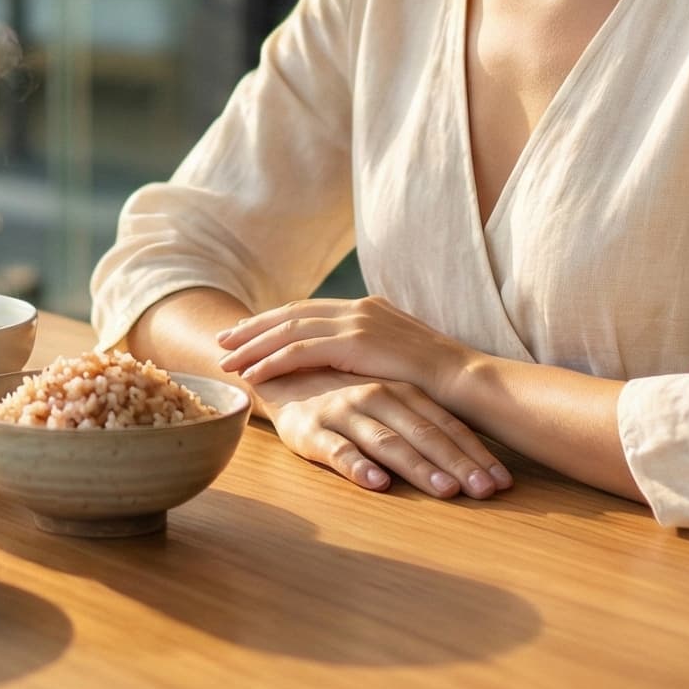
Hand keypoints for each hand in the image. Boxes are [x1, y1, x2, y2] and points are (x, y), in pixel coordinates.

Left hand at [216, 295, 470, 395]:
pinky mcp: (354, 344)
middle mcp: (358, 308)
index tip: (248, 331)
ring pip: (289, 331)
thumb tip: (353, 364)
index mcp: (367, 308)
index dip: (275, 321)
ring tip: (227, 360)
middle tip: (223, 339)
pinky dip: (272, 361)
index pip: (309, 310)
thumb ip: (374, 353)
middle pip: (291, 314)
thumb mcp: (400, 358)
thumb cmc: (439, 380)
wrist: (466, 380)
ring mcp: (356, 323)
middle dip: (254, 327)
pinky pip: (300, 352)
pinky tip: (252, 374)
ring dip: (254, 345)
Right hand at [254, 369, 513, 499]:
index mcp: (402, 390)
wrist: (278, 372)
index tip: (504, 482)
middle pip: (426, 435)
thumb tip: (472, 454)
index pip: (447, 425)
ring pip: (388, 442)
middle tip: (487, 492)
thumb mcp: (386, 397)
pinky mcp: (312, 429)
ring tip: (446, 491)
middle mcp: (377, 396)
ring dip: (419, 467)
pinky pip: (337, 449)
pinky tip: (377, 483)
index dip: (476, 453)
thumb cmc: (344, 391)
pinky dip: (358, 465)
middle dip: (460, 464)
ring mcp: (345, 412)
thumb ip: (421, 418)